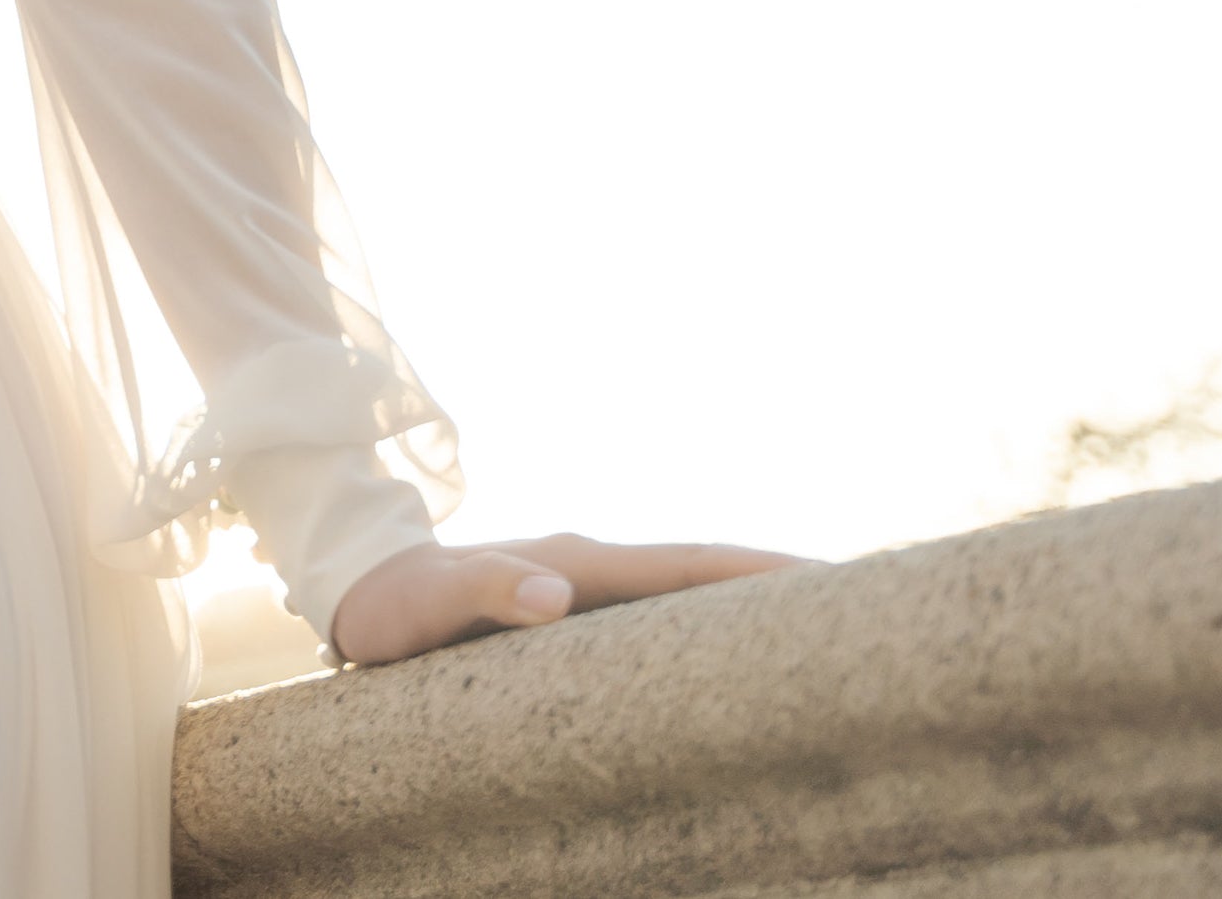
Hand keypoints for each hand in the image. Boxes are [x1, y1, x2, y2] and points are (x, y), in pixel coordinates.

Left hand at [326, 531, 811, 668]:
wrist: (362, 588)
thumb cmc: (396, 605)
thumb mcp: (432, 603)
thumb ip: (490, 590)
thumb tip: (558, 594)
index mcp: (577, 561)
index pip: (685, 567)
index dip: (753, 573)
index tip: (824, 578)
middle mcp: (594, 569)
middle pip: (704, 576)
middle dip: (778, 587)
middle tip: (860, 604)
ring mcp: (589, 591)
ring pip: (686, 599)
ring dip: (746, 610)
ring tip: (822, 633)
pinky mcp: (578, 618)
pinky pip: (658, 622)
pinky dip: (706, 631)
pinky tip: (734, 660)